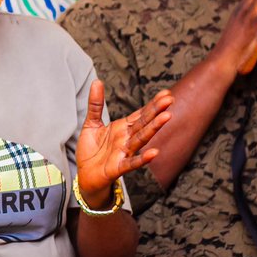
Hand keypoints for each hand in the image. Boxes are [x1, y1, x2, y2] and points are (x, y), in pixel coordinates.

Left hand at [76, 82, 172, 202]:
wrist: (86, 174)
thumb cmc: (92, 150)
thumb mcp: (91, 123)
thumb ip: (96, 104)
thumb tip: (96, 81)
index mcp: (122, 128)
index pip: (140, 114)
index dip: (152, 104)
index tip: (166, 93)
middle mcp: (127, 139)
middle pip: (144, 123)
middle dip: (156, 111)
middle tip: (170, 99)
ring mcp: (124, 153)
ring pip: (141, 139)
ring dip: (153, 129)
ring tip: (167, 117)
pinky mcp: (118, 167)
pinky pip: (132, 163)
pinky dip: (142, 159)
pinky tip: (154, 153)